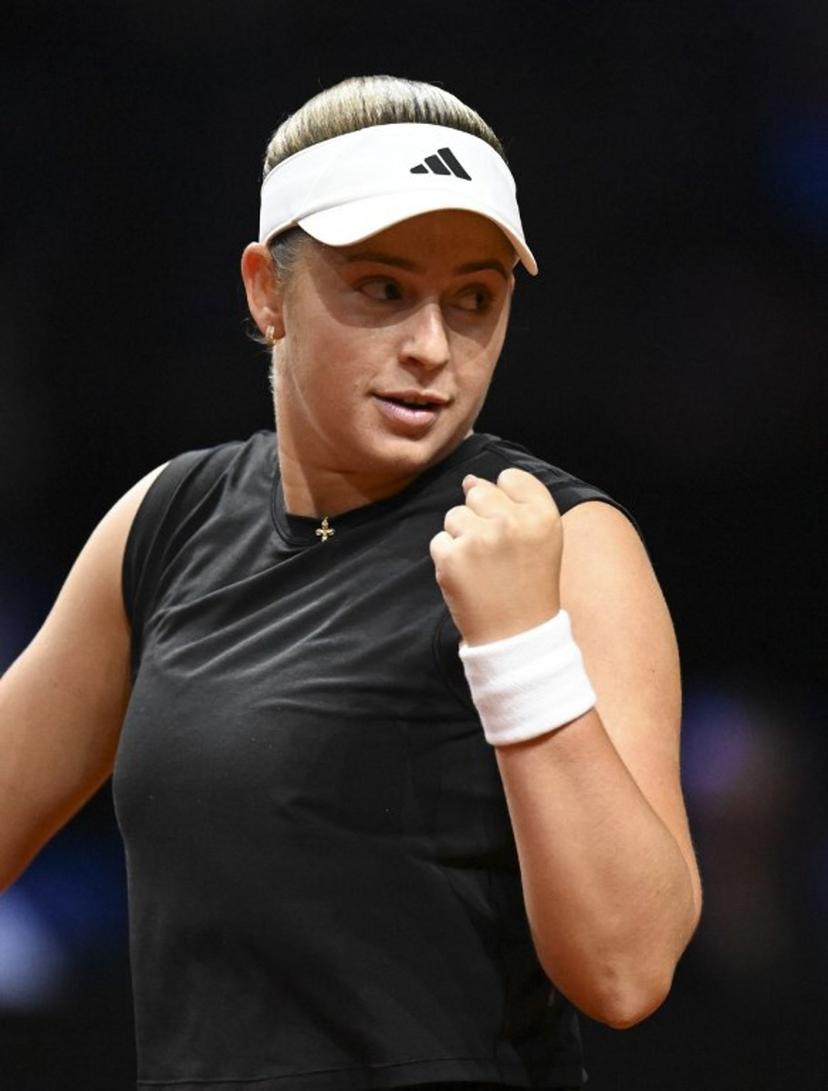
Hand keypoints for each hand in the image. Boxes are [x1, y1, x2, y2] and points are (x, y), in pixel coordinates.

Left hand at [429, 467, 562, 645]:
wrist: (517, 635)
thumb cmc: (530, 584)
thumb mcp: (543, 538)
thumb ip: (515, 501)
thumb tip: (470, 480)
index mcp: (542, 515)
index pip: (510, 478)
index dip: (506, 501)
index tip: (512, 528)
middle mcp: (512, 522)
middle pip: (478, 492)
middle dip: (480, 517)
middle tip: (496, 552)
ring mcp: (479, 540)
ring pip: (454, 515)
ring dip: (462, 537)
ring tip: (482, 565)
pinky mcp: (451, 558)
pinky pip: (439, 541)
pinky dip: (448, 558)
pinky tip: (468, 577)